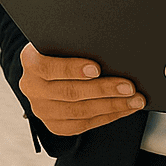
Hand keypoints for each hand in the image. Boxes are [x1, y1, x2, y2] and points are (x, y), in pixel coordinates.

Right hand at [18, 43, 145, 136]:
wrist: (47, 70)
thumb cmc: (60, 49)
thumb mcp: (60, 40)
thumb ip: (75, 43)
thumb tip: (106, 45)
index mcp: (30, 62)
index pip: (49, 67)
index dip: (73, 69)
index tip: (97, 68)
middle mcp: (32, 88)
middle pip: (70, 92)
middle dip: (104, 89)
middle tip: (128, 86)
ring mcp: (42, 110)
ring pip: (80, 112)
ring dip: (112, 106)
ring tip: (134, 100)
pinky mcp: (54, 125)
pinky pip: (84, 125)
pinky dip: (107, 117)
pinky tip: (124, 109)